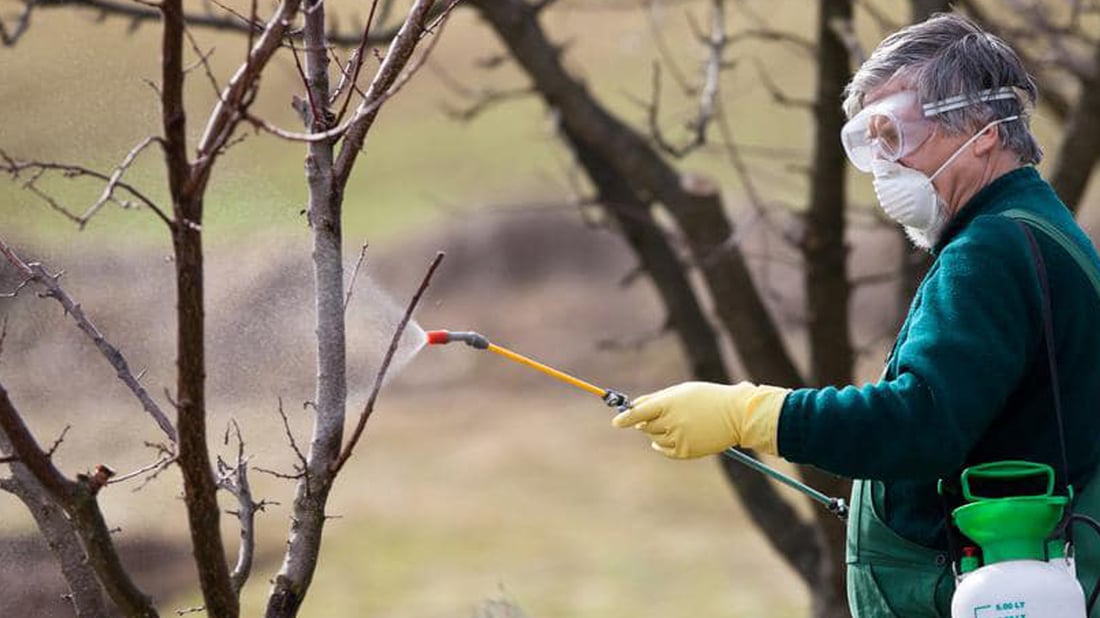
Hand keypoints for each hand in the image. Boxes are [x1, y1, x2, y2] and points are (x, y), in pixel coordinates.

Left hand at [612, 381, 788, 458]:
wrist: (736, 414)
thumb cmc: (707, 398)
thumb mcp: (681, 391)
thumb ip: (656, 399)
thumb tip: (633, 408)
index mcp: (669, 403)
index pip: (639, 412)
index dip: (625, 418)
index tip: (616, 422)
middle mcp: (672, 421)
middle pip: (645, 426)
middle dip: (647, 422)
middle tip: (662, 416)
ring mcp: (679, 438)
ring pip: (654, 438)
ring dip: (658, 432)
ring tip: (678, 423)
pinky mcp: (686, 451)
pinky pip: (665, 451)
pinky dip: (663, 446)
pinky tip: (671, 438)